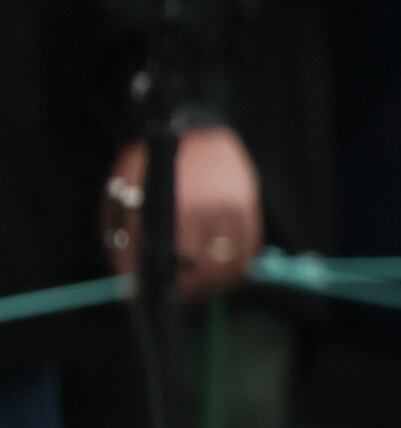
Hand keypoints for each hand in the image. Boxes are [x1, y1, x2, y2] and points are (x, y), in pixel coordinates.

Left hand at [105, 128, 262, 301]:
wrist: (190, 126)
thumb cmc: (147, 165)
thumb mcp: (123, 197)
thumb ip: (123, 238)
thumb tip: (128, 281)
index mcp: (165, 209)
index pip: (162, 264)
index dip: (154, 290)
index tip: (146, 301)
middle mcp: (201, 210)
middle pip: (201, 271)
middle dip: (188, 292)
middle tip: (179, 298)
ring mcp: (229, 208)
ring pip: (229, 264)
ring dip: (217, 285)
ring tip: (205, 290)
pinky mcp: (248, 205)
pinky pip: (249, 248)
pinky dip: (240, 267)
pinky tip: (227, 273)